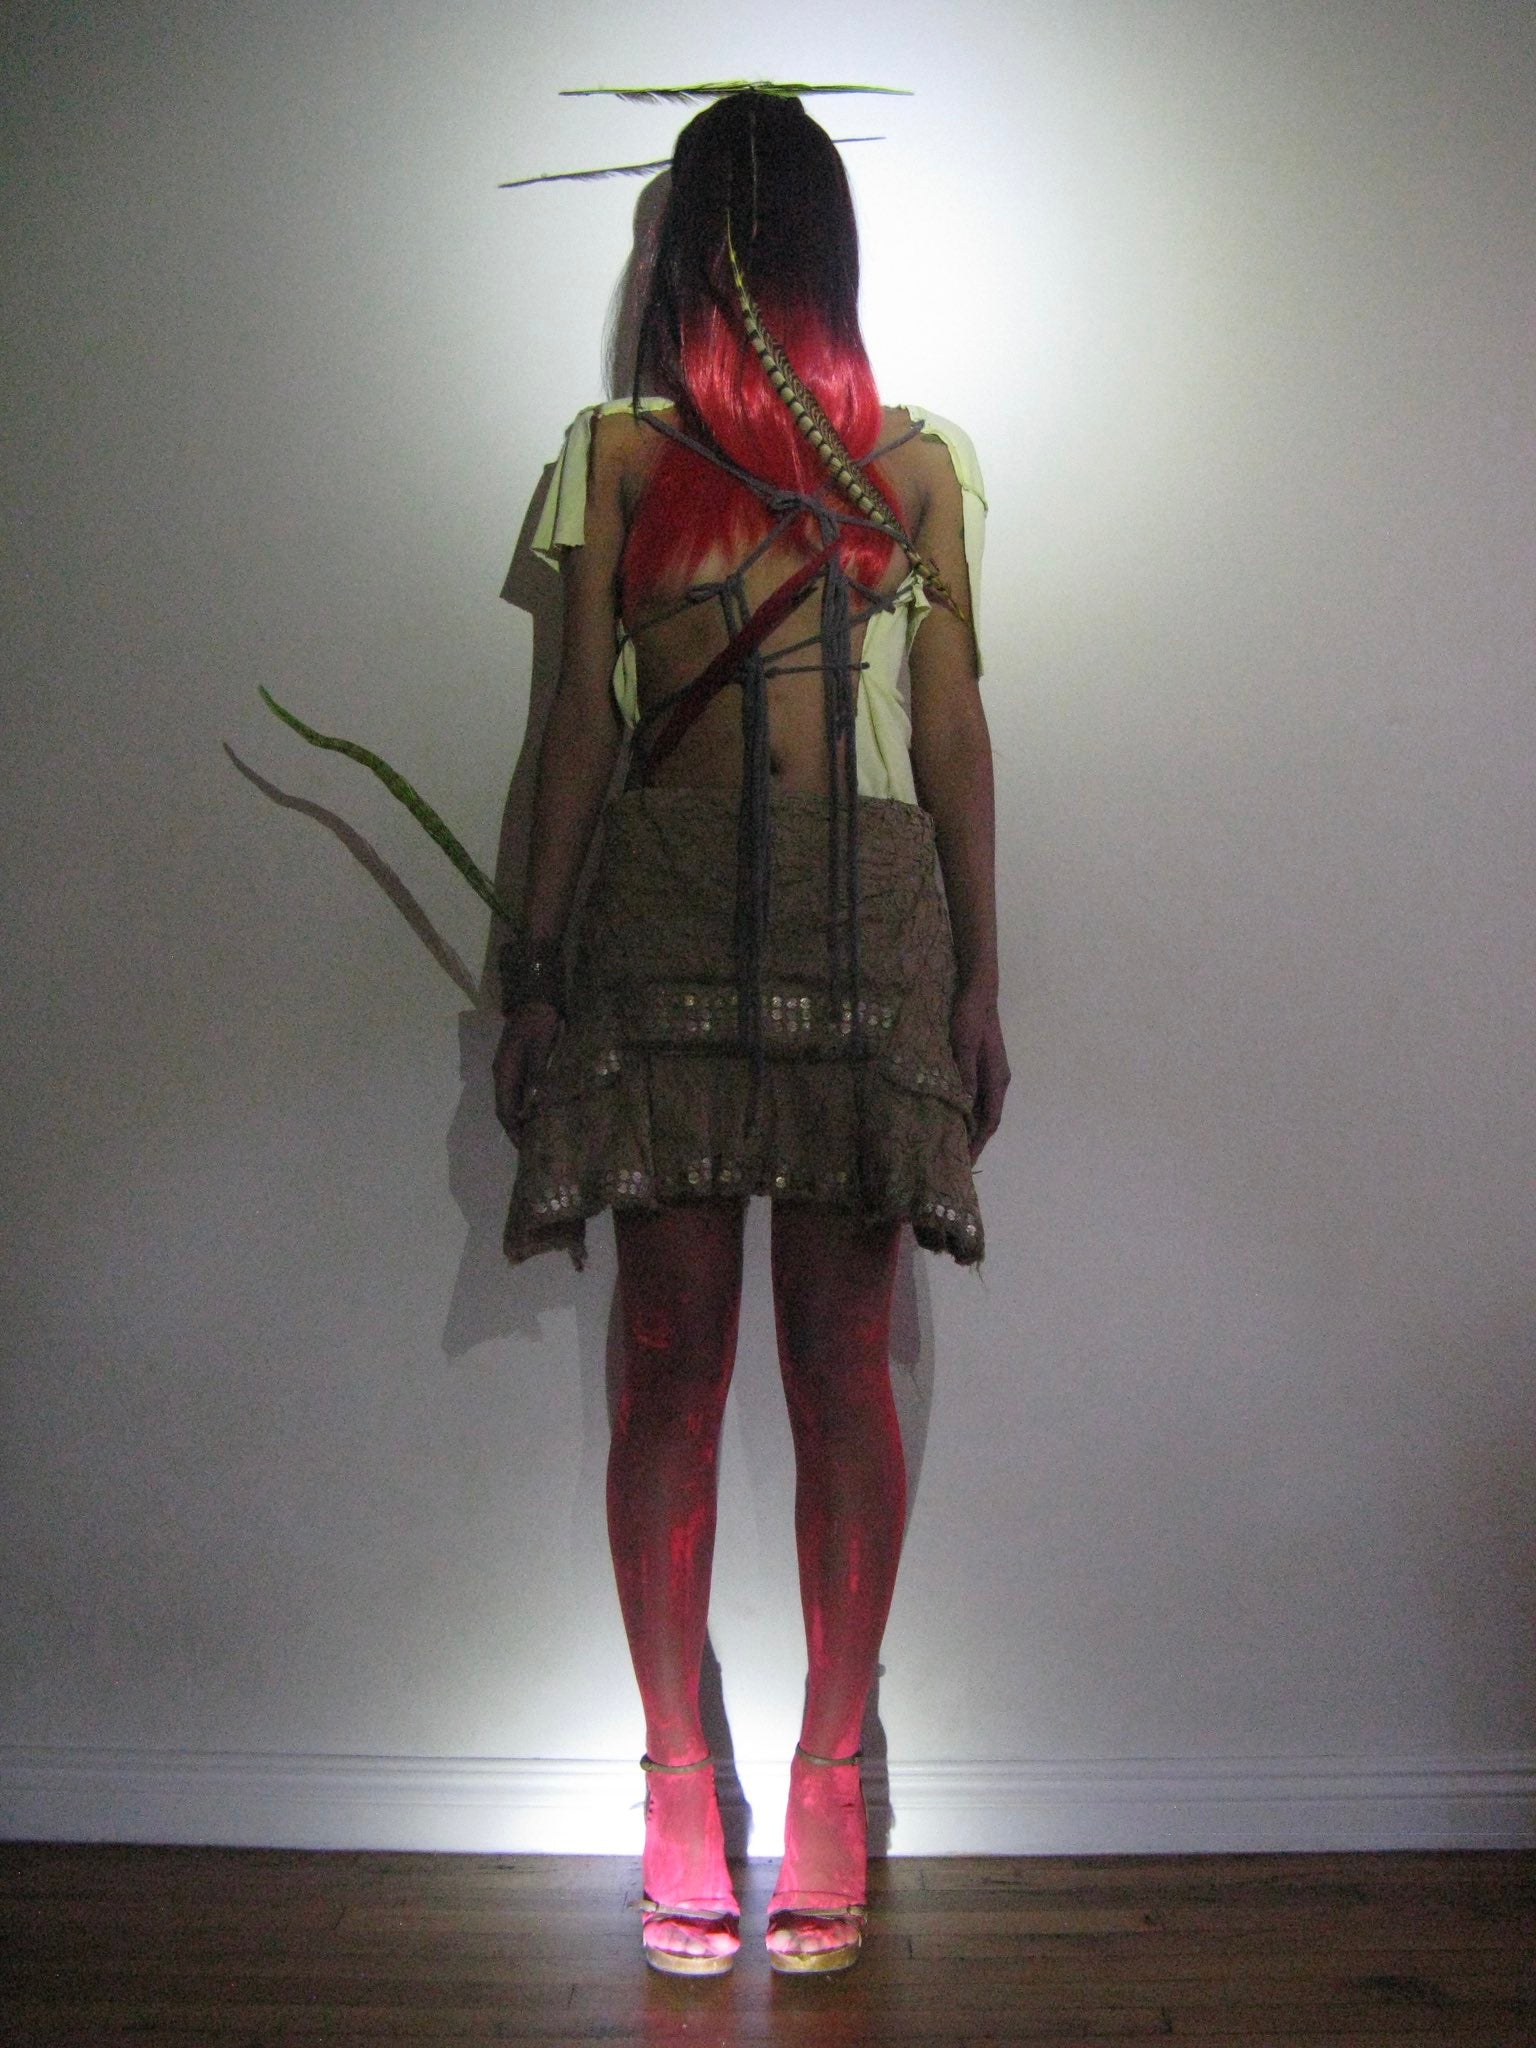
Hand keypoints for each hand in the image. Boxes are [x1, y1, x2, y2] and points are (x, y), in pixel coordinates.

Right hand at [493, 1001, 561, 1142]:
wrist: (536, 997)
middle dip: (517, 1129)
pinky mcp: (522, 1063)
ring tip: (538, 1134)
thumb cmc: (538, 1022)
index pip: (505, 1109)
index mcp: (504, 1071)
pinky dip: (529, 1104)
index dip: (513, 1130)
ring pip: (514, 1100)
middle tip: (533, 1148)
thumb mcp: (540, 1048)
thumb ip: (536, 1076)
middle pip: (507, 1108)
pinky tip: (541, 1111)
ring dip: (523, 1118)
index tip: (524, 1148)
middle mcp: (504, 1073)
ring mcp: (512, 1068)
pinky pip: (522, 1090)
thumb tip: (533, 1106)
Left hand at [950, 983, 1008, 1161]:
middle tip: (956, 1160)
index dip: (978, 1143)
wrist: (979, 991)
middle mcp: (998, 1080)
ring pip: (983, 1108)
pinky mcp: (983, 1065)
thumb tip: (963, 1107)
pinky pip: (977, 1096)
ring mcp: (992, 1072)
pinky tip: (953, 1115)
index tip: (966, 1162)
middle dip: (975, 1141)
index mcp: (997, 1079)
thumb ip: (964, 1075)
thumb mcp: (963, 1045)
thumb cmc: (970, 1016)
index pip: (990, 1121)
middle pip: (988, 1119)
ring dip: (971, 1127)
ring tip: (953, 1143)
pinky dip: (967, 1111)